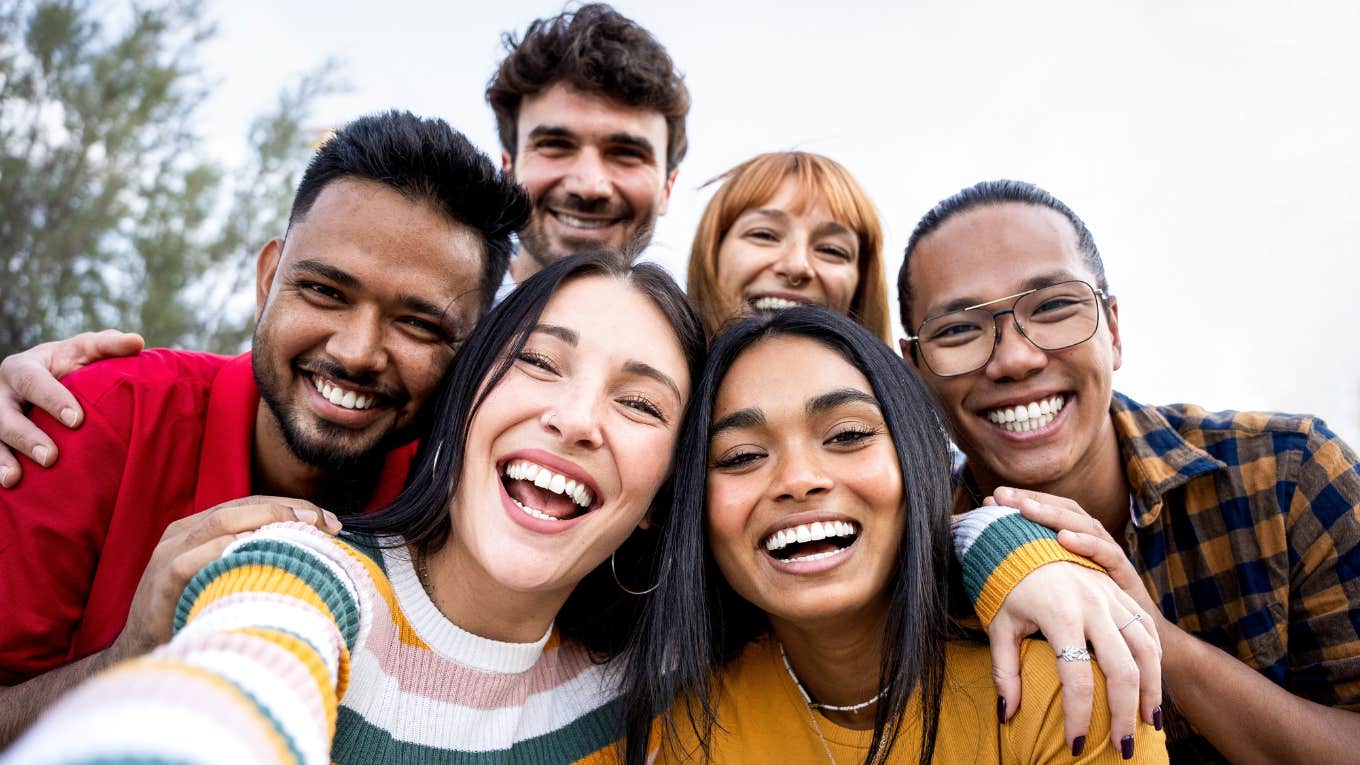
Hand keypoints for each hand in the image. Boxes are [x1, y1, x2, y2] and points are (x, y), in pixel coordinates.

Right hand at [0, 330, 143, 487]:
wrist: (50, 382)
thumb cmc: (72, 364)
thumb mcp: (87, 351)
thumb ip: (108, 345)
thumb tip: (137, 342)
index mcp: (22, 367)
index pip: (32, 381)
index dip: (51, 399)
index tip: (77, 420)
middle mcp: (2, 393)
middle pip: (6, 415)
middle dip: (26, 436)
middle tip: (51, 457)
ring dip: (3, 458)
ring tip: (15, 478)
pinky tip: (8, 485)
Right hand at [108, 496, 341, 660]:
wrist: (141, 653)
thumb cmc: (193, 614)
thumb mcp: (224, 580)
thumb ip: (253, 561)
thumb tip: (312, 556)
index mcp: (198, 529)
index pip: (250, 504)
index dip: (291, 506)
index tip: (331, 521)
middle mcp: (182, 535)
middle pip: (240, 508)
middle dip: (287, 510)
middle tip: (326, 523)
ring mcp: (168, 556)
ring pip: (221, 523)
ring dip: (267, 523)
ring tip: (305, 531)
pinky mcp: (161, 583)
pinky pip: (192, 561)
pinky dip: (226, 552)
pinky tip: (260, 554)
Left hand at [986, 486, 1162, 756]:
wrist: (1023, 538)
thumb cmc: (1006, 585)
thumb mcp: (999, 626)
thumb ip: (1004, 672)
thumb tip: (1007, 715)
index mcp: (1060, 613)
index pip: (1075, 678)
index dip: (1078, 717)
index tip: (1075, 745)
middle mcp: (1093, 604)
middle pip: (1121, 671)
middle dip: (1123, 715)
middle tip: (1122, 749)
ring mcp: (1113, 597)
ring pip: (1146, 652)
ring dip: (1150, 693)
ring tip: (1146, 726)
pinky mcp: (1123, 593)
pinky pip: (1148, 634)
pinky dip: (1155, 666)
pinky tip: (1151, 690)